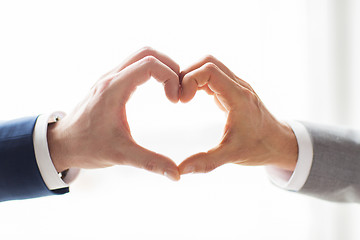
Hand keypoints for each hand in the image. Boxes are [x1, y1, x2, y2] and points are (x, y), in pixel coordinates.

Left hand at [47, 47, 180, 180]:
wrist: (62, 143)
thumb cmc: (87, 148)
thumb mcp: (120, 156)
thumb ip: (150, 163)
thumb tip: (176, 175)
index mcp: (113, 89)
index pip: (149, 64)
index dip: (170, 77)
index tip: (175, 100)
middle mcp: (111, 77)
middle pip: (147, 53)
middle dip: (169, 66)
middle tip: (178, 89)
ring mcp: (109, 78)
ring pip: (140, 56)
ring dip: (161, 67)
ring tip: (171, 89)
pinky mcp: (110, 83)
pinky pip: (134, 65)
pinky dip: (151, 71)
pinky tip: (159, 89)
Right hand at [178, 55, 297, 174]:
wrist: (279, 143)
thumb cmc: (259, 148)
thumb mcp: (232, 156)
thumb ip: (206, 162)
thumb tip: (181, 170)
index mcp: (238, 97)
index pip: (209, 70)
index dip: (189, 80)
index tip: (181, 101)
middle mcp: (239, 86)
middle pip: (208, 62)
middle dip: (187, 74)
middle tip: (178, 97)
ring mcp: (237, 86)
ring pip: (211, 65)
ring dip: (193, 76)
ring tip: (183, 97)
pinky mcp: (234, 90)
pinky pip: (213, 75)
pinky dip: (199, 81)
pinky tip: (192, 97)